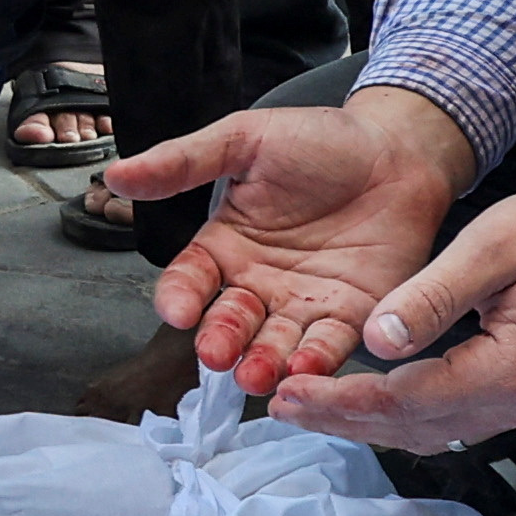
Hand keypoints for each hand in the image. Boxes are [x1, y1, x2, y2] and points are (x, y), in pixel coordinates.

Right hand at [125, 87, 469, 384]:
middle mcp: (259, 283)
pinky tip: (304, 369)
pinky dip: (315, 363)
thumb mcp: (245, 141)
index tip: (178, 311)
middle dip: (220, 341)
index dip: (180, 298)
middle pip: (229, 323)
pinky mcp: (352, 316)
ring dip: (262, 364)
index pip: (190, 281)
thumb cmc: (322, 141)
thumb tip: (117, 173)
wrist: (399, 149)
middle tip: (216, 354)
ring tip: (255, 374)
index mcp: (226, 245)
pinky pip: (328, 347)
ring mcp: (304, 304)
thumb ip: (183, 162)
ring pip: (273, 345)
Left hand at [245, 170, 515, 449]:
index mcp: (507, 372)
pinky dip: (405, 413)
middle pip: (411, 428)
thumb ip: (433, 295)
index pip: (404, 400)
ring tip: (311, 406)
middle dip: (342, 419)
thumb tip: (375, 337)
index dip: (340, 400)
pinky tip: (370, 397)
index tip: (287, 393)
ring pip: (431, 430)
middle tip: (279, 406)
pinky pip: (453, 417)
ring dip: (370, 422)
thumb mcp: (497, 245)